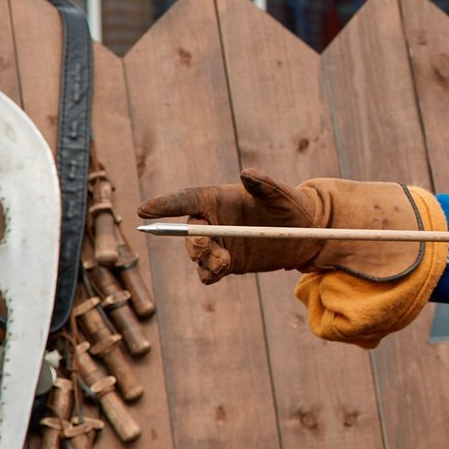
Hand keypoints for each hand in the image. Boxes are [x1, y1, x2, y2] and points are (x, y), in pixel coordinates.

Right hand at [138, 170, 323, 282]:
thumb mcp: (281, 195)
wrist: (305, 234)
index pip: (184, 200)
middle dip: (191, 240)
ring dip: (204, 259)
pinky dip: (209, 274)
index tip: (144, 210)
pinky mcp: (227, 263)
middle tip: (205, 245)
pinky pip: (208, 272)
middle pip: (188, 232)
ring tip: (224, 262)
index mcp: (217, 199)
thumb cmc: (290, 206)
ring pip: (197, 255)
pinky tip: (218, 272)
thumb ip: (264, 185)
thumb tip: (246, 174)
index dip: (164, 205)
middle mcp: (212, 221)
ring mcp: (218, 244)